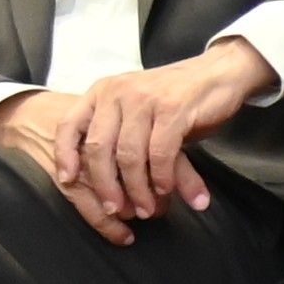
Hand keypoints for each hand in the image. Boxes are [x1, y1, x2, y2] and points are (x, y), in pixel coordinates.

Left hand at [5, 47, 269, 240]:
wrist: (218, 72)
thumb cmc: (176, 97)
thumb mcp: (137, 109)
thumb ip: (119, 135)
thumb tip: (105, 183)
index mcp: (102, 92)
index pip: (69, 125)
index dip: (65, 156)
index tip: (69, 182)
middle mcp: (117, 92)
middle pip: (98, 148)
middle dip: (106, 186)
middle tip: (116, 210)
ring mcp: (144, 99)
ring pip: (128, 155)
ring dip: (137, 189)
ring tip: (146, 209)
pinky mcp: (173, 109)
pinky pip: (159, 153)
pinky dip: (161, 177)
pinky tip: (166, 190)